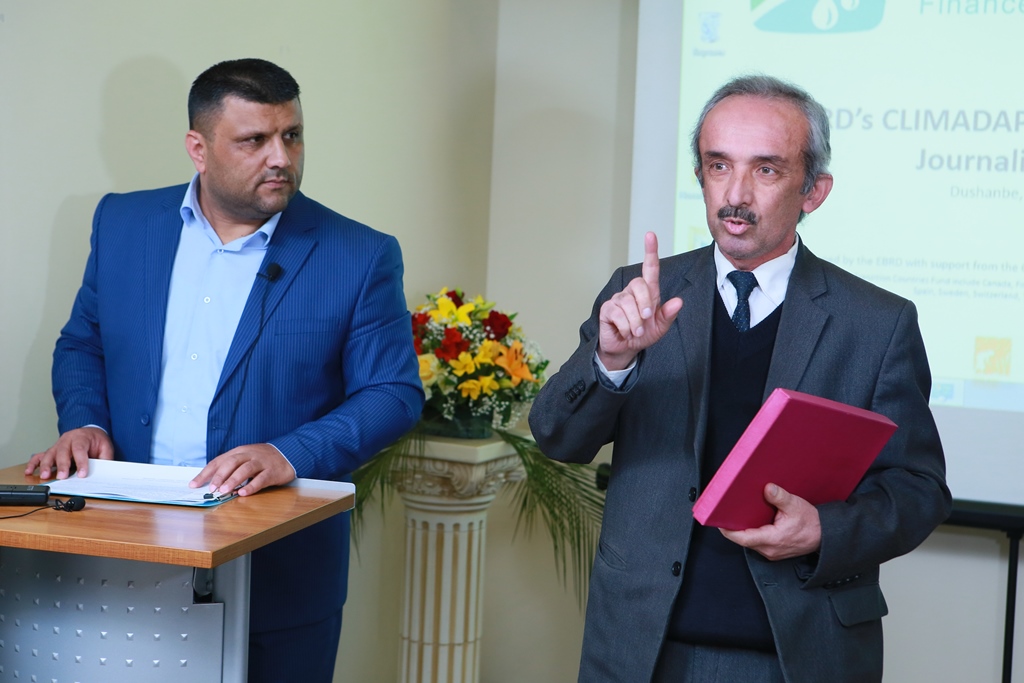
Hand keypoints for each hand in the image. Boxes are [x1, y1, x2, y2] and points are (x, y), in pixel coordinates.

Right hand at [26, 427, 113, 479]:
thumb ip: (104, 458)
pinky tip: (29, 471)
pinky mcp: (52, 450)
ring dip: (46, 466)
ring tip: (45, 476)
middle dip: (62, 465)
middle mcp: (67, 440)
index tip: (82, 474)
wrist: (89, 431)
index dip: (81, 462)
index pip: (80, 449)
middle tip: (63, 477)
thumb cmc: (96, 440)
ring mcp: (57, 445)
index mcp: (82, 437)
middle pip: (63, 452)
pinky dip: (33, 464)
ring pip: (49, 454)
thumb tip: (103, 472)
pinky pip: (40, 456)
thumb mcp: (106, 446)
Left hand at [189, 443, 295, 496]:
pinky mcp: (273, 471)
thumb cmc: (262, 459)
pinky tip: (244, 493)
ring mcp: (262, 462)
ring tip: (224, 491)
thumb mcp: (245, 458)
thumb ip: (230, 468)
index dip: (205, 473)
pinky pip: (262, 478)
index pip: (219, 461)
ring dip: (234, 480)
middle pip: (232, 462)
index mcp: (239, 452)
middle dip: (220, 476)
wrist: (288, 453)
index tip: (194, 485)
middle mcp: (249, 455)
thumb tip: (210, 483)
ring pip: (246, 469)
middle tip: (211, 489)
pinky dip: (252, 486)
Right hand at [597, 232, 682, 369]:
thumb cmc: (643, 335)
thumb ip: (669, 314)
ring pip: (629, 304)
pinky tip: (625, 332)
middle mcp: (632, 292)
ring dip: (636, 323)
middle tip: (647, 319)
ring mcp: (618, 299)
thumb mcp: (661, 327)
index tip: (650, 235)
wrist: (625, 349)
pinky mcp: (607, 309)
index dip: (650, 251)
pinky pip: (618, 314)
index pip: (650, 268)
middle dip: (645, 304)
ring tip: (636, 332)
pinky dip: (626, 327)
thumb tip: (679, 301)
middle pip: (639, 285)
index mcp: (647, 292)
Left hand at [720, 483, 821, 560]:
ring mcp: (771, 552)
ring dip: (744, 529)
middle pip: (744, 540)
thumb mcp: (795, 506)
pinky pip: (757, 542)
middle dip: (735, 527)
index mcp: (772, 540)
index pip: (743, 538)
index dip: (730, 531)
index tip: (720, 522)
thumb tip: (768, 488)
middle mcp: (769, 550)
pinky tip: (752, 520)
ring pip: (750, 541)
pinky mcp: (773, 551)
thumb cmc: (811, 523)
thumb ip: (780, 497)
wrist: (825, 536)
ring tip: (737, 515)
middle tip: (726, 513)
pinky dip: (752, 532)